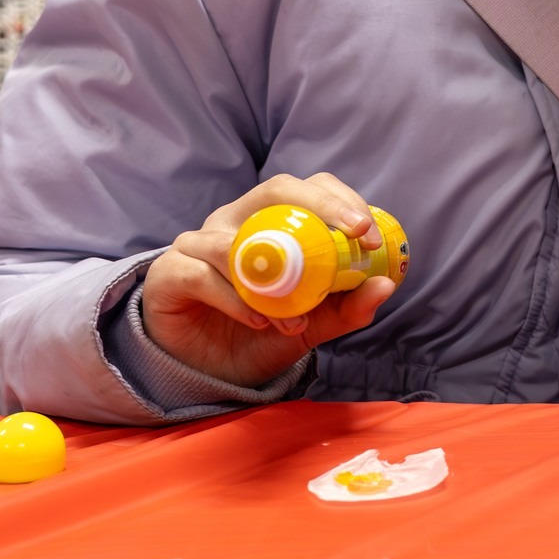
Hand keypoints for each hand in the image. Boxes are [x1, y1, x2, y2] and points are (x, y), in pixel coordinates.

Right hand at [143, 172, 396, 388]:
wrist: (208, 370)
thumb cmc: (263, 331)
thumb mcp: (315, 323)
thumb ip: (349, 306)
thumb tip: (387, 284)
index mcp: (272, 220)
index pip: (311, 188)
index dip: (342, 201)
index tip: (369, 234)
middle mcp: (235, 220)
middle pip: (276, 189)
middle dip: (320, 206)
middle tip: (353, 236)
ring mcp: (198, 243)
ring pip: (235, 237)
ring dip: (273, 279)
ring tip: (295, 319)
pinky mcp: (171, 273)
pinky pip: (202, 274)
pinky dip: (235, 299)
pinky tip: (257, 322)